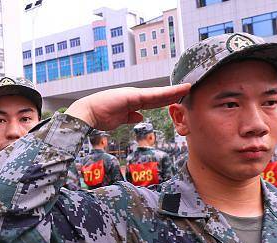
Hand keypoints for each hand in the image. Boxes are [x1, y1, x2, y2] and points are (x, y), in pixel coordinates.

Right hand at [64, 85, 190, 129]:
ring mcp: (134, 94)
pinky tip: (177, 92)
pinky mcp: (133, 96)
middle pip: (158, 96)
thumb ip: (130, 117)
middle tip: (189, 89)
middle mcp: (134, 95)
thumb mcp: (119, 120)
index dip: (166, 99)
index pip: (153, 101)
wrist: (87, 113)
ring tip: (188, 87)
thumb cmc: (99, 117)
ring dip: (174, 91)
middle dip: (173, 93)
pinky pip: (153, 95)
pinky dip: (166, 93)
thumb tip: (139, 117)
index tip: (178, 98)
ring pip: (158, 94)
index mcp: (132, 102)